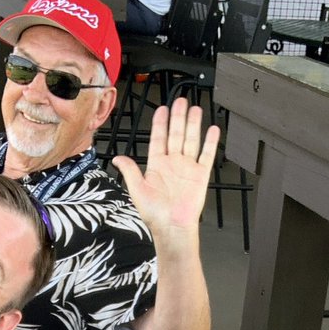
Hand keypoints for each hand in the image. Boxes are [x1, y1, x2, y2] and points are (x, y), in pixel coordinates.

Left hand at [111, 98, 219, 238]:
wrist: (172, 228)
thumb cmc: (154, 214)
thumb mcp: (137, 190)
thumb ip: (130, 171)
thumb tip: (117, 158)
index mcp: (157, 165)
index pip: (159, 138)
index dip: (160, 123)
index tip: (162, 109)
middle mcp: (173, 164)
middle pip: (176, 134)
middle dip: (178, 117)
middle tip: (180, 101)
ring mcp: (187, 168)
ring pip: (191, 140)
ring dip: (193, 125)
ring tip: (195, 109)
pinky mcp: (200, 176)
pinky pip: (206, 156)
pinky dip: (210, 143)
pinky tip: (212, 130)